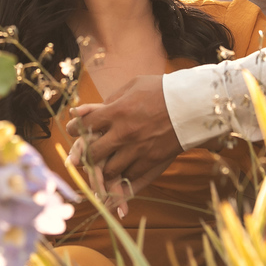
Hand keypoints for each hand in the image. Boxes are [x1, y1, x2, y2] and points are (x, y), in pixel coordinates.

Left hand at [64, 74, 182, 188]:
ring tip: (100, 167)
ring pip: (109, 171)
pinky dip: (121, 180)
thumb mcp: (133, 86)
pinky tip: (118, 178)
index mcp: (117, 112)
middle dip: (84, 154)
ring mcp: (138, 150)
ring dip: (102, 170)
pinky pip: (130, 178)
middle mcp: (124, 134)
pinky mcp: (151, 162)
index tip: (72, 130)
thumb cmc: (162, 90)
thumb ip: (110, 99)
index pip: (85, 125)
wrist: (193, 105)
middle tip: (82, 154)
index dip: (74, 129)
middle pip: (93, 153)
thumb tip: (87, 110)